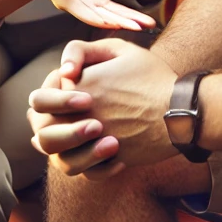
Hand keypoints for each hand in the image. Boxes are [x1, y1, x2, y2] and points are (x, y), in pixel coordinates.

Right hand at [24, 0, 155, 31]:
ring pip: (110, 14)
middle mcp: (79, 6)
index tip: (115, 24)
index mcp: (66, 0)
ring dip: (129, 20)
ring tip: (149, 25)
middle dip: (122, 22)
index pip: (84, 12)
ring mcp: (87, 4)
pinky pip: (111, 7)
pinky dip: (124, 13)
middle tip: (142, 28)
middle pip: (103, 17)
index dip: (100, 18)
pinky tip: (138, 19)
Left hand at [28, 38, 177, 178]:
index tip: (72, 97)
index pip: (39, 99)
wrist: (181, 109)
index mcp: (79, 85)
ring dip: (69, 149)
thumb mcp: (120, 50)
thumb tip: (63, 72)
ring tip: (91, 139)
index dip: (51, 98)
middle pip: (42, 130)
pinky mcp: (109, 158)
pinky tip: (106, 153)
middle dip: (53, 126)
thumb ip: (84, 51)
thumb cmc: (153, 77)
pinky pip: (86, 171)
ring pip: (59, 156)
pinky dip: (92, 166)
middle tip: (77, 121)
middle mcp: (80, 114)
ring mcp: (93, 139)